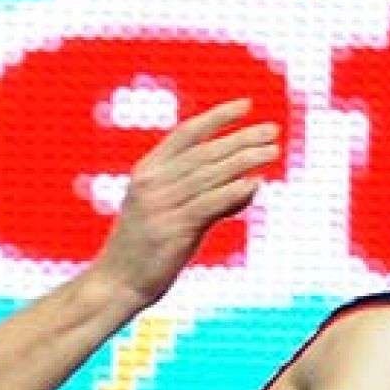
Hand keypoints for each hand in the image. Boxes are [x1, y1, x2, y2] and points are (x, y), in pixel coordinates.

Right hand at [94, 98, 279, 307]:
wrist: (116, 283)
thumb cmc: (146, 251)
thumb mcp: (170, 213)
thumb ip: (205, 195)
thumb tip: (248, 186)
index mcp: (147, 172)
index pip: (186, 134)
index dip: (217, 118)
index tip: (246, 106)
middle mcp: (152, 183)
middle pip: (204, 152)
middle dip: (241, 138)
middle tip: (272, 131)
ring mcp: (160, 205)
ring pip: (210, 174)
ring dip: (245, 160)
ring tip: (272, 152)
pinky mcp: (172, 229)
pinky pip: (208, 204)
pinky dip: (234, 191)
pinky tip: (255, 183)